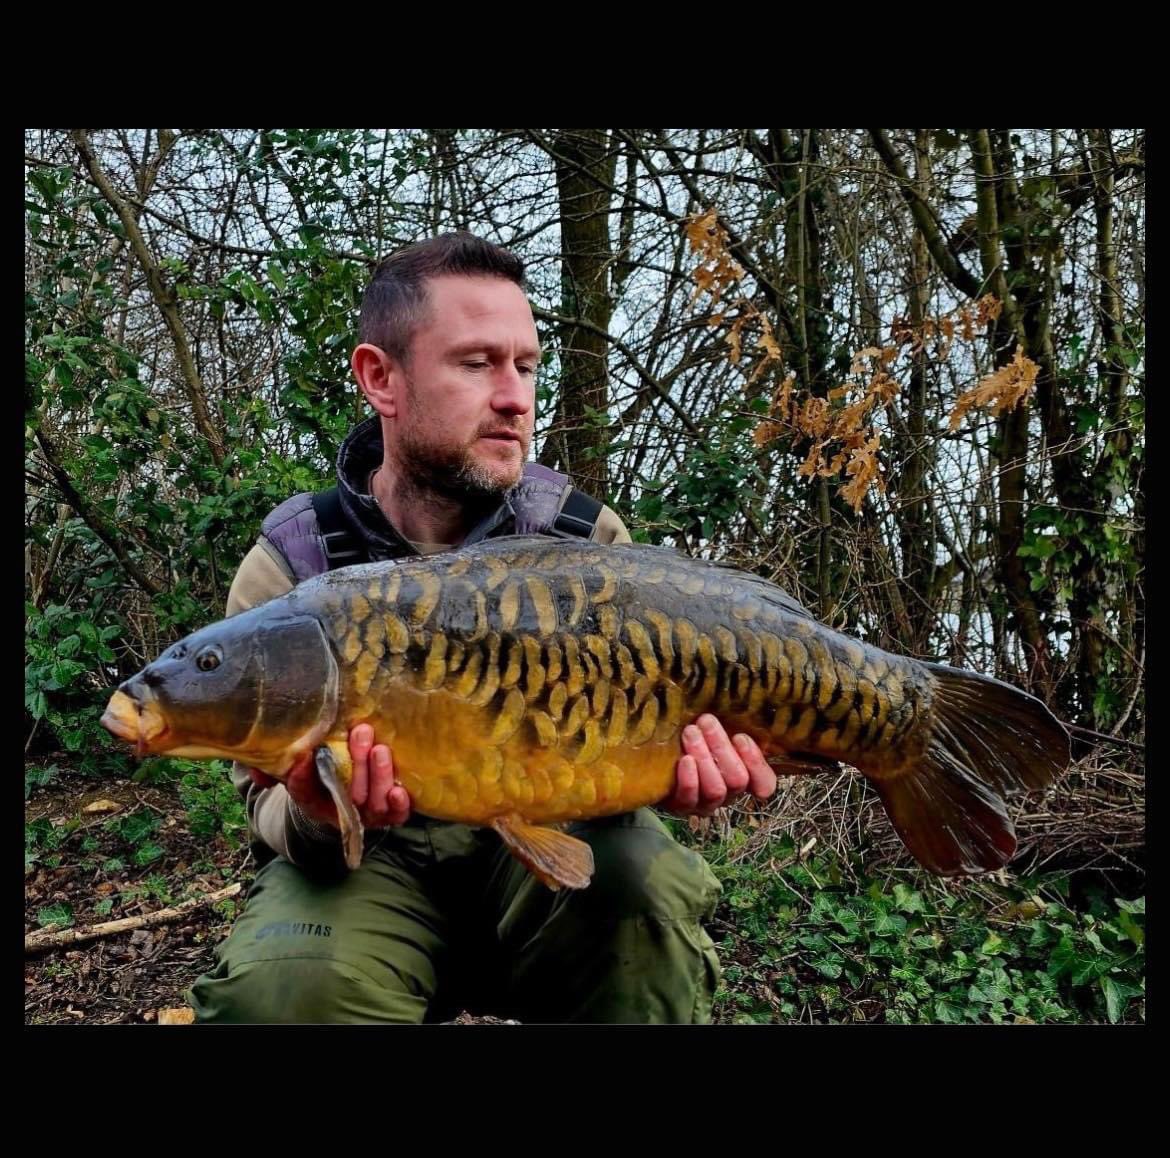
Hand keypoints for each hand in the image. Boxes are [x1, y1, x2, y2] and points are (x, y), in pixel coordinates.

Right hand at [247, 723, 411, 828]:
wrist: (348, 783)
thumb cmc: (321, 770)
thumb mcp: (296, 767)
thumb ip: (273, 768)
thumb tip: (261, 774)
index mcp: (313, 799)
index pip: (304, 793)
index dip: (302, 780)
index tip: (304, 759)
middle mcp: (341, 809)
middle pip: (348, 795)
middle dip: (356, 765)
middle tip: (360, 732)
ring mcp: (368, 812)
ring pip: (374, 804)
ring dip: (378, 776)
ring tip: (380, 749)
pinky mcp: (391, 811)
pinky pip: (396, 815)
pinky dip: (399, 805)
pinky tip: (399, 790)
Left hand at [660, 714, 776, 816]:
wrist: (656, 759)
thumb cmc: (693, 738)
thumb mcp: (713, 731)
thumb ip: (728, 723)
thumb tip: (735, 697)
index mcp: (743, 776)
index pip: (764, 782)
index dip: (756, 762)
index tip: (740, 736)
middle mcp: (728, 794)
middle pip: (738, 779)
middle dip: (722, 748)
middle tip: (706, 721)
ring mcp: (706, 804)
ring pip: (716, 789)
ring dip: (704, 758)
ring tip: (691, 732)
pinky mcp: (682, 807)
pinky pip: (689, 798)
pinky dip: (689, 778)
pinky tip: (685, 759)